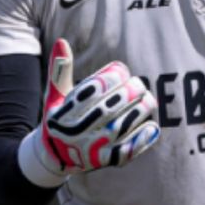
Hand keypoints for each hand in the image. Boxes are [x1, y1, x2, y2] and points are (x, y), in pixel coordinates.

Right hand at [18, 38, 159, 185]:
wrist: (53, 157)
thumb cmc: (58, 118)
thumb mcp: (53, 95)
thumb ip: (59, 71)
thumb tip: (61, 42)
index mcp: (61, 113)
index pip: (89, 92)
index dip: (109, 78)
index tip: (122, 70)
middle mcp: (74, 133)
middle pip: (106, 110)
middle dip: (127, 94)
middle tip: (139, 84)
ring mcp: (89, 150)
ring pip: (118, 129)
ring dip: (138, 113)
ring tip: (149, 100)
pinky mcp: (103, 163)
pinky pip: (125, 152)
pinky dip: (140, 140)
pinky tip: (152, 127)